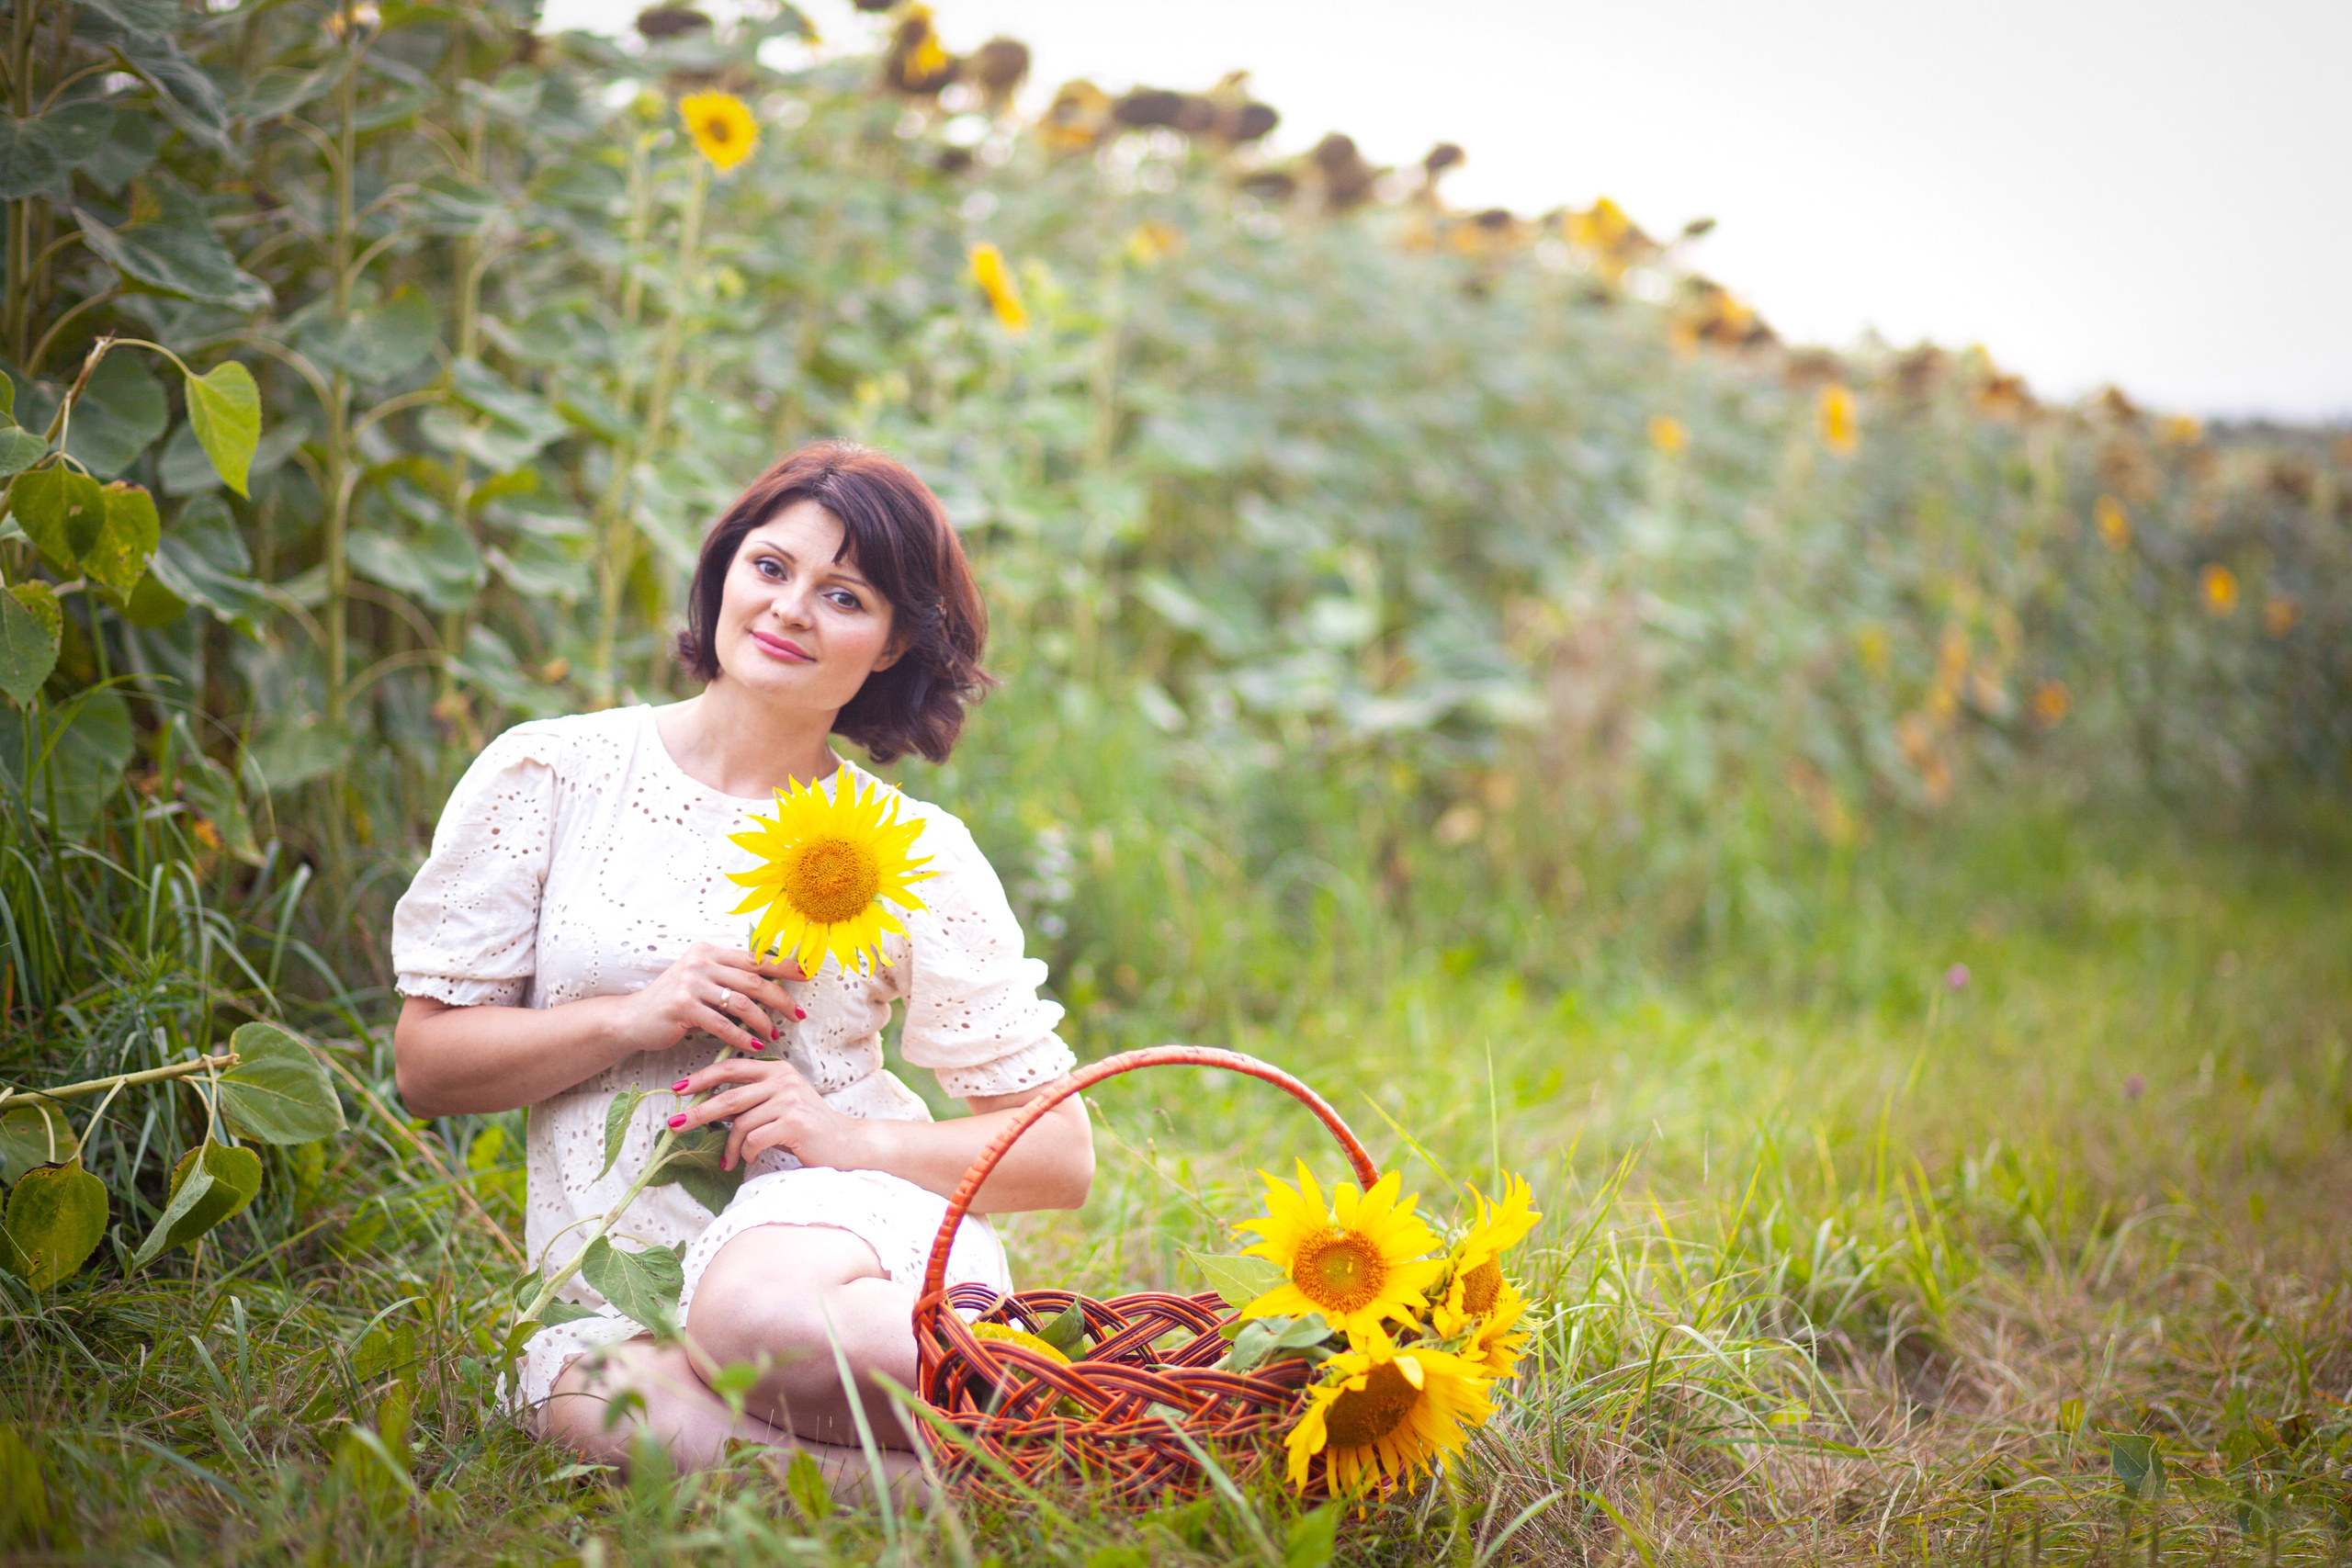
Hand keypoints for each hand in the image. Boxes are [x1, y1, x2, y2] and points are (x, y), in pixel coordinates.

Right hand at [618, 941, 805, 1058]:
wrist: (633, 1019)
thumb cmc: (674, 1004)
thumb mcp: (702, 981)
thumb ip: (729, 978)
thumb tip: (770, 985)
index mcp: (710, 951)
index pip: (754, 957)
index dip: (784, 965)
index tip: (807, 973)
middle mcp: (701, 962)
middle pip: (753, 979)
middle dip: (781, 997)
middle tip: (798, 1014)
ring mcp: (691, 983)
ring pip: (741, 1002)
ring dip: (763, 1021)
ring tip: (774, 1035)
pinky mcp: (683, 1007)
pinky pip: (723, 1024)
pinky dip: (742, 1037)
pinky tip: (755, 1045)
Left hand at [668, 1056, 861, 1171]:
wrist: (847, 1146)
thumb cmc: (808, 1130)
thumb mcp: (780, 1105)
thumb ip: (753, 1099)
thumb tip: (709, 1108)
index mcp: (777, 1070)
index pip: (731, 1067)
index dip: (701, 1077)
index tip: (678, 1089)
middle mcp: (783, 1080)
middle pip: (728, 1096)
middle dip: (697, 1112)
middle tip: (674, 1126)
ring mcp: (789, 1100)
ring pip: (740, 1124)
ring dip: (731, 1147)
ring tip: (729, 1161)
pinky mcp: (794, 1122)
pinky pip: (754, 1139)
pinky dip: (748, 1154)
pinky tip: (752, 1160)